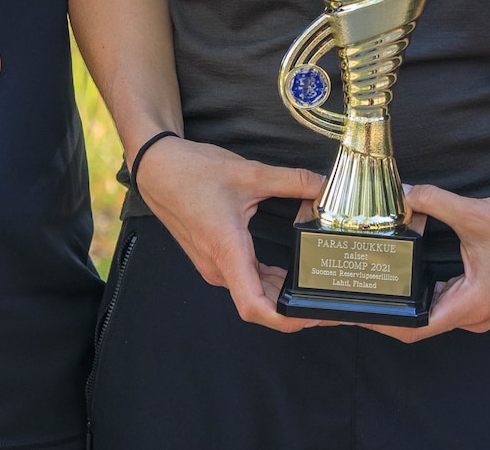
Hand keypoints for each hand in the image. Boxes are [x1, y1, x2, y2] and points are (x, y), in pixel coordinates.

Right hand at [135, 136, 325, 331]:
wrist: (158, 170)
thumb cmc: (194, 173)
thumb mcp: (250, 172)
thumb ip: (293, 180)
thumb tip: (326, 186)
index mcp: (227, 251)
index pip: (254, 306)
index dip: (284, 320)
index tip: (311, 315)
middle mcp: (219, 267)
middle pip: (260, 304)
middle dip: (295, 309)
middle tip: (331, 301)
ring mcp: (215, 265)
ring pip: (253, 292)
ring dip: (282, 295)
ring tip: (316, 290)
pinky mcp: (215, 258)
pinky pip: (245, 279)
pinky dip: (268, 282)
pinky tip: (289, 273)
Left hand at [369, 181, 489, 341]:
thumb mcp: (476, 213)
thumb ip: (436, 203)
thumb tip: (405, 194)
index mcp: (472, 306)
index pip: (416, 327)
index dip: (384, 322)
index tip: (357, 311)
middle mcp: (475, 314)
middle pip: (421, 321)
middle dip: (390, 307)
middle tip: (358, 290)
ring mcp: (481, 306)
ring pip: (434, 308)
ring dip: (409, 296)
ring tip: (377, 280)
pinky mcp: (484, 293)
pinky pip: (447, 297)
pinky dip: (427, 286)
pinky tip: (409, 269)